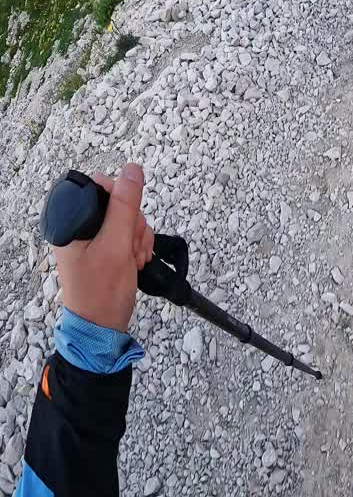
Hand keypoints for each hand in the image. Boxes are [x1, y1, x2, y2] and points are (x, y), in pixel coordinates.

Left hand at [55, 165, 153, 332]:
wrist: (103, 328)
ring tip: (134, 259)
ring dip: (138, 236)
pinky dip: (138, 245)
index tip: (128, 220)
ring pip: (127, 218)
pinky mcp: (106, 248)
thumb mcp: (116, 245)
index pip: (97, 187)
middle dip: (133, 223)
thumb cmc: (102, 292)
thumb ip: (124, 206)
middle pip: (117, 202)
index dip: (119, 197)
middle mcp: (79, 227)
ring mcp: (93, 238)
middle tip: (131, 248)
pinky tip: (137, 261)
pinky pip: (129, 233)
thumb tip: (132, 169)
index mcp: (70, 222)